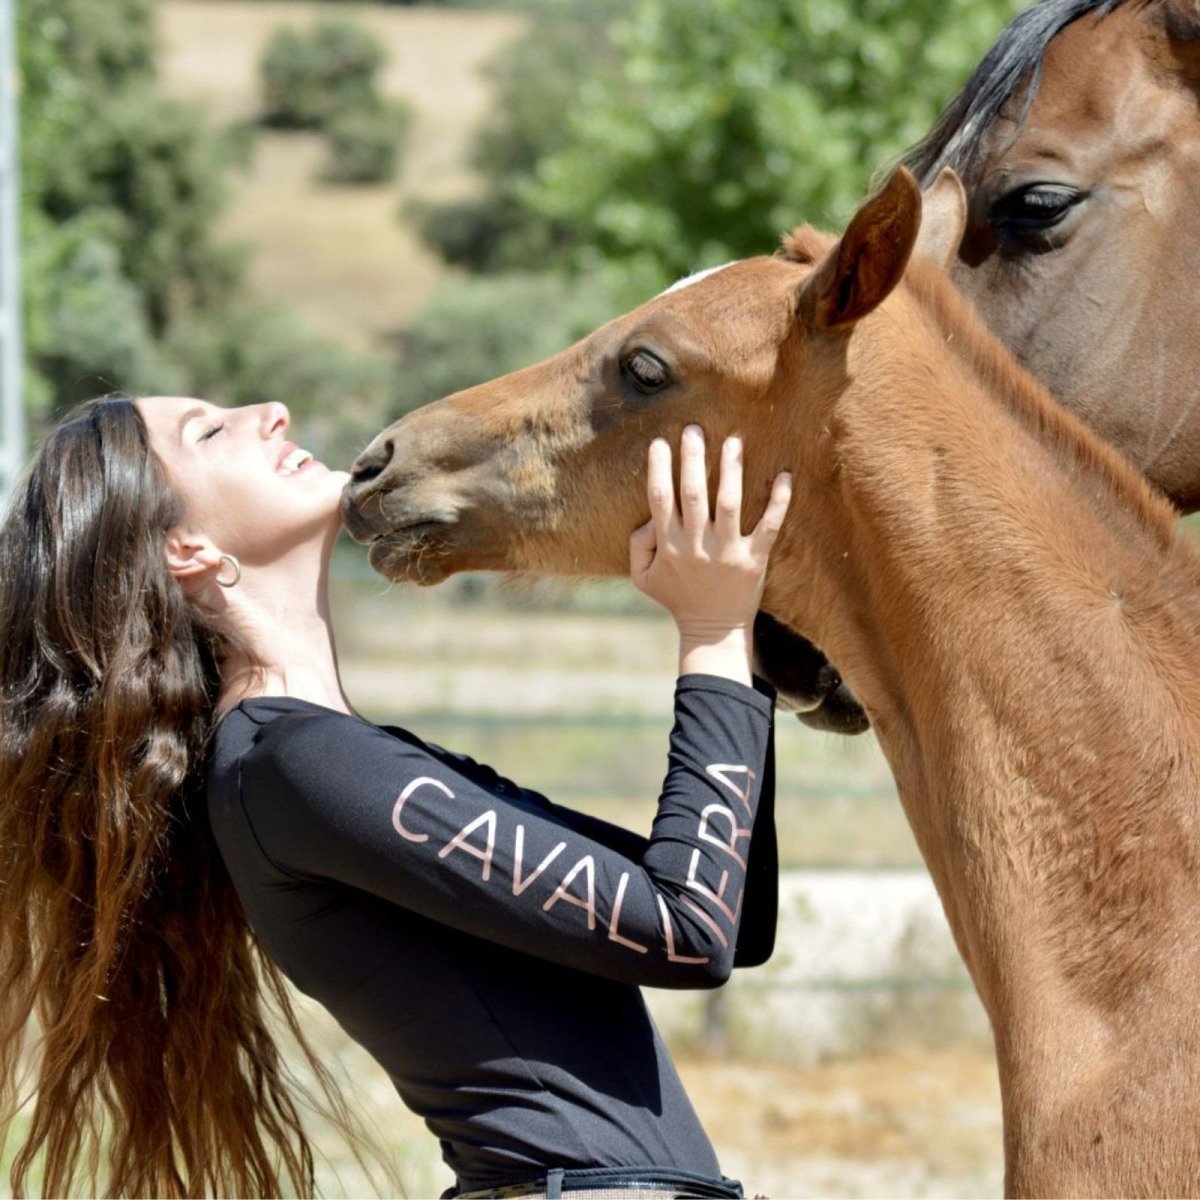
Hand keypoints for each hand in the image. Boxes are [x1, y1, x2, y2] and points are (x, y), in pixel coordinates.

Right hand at [629, 425, 791, 683]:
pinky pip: (769, 526)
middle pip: (693, 495)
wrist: (713, 630)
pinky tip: (785, 476)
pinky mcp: (755, 559)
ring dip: (731, 471)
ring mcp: (728, 552)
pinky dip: (779, 502)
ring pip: (729, 504)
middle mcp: (697, 546)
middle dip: (692, 460)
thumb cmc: (677, 598)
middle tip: (694, 429)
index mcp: (669, 546)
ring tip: (733, 440)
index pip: (660, 500)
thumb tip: (649, 516)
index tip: (660, 443)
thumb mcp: (643, 577)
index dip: (659, 470)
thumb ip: (637, 545)